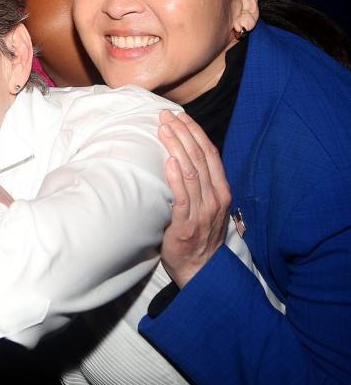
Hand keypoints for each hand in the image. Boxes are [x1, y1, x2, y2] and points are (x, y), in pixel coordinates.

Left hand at [158, 109, 230, 286]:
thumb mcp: (206, 205)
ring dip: (176, 148)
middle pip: (200, 158)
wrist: (200, 268)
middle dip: (183, 133)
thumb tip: (182, 156)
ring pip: (191, 172)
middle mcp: (215, 198)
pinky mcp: (187, 224)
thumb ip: (199, 184)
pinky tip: (168, 162)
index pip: (210, 154)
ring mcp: (203, 211)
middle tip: (166, 116)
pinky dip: (176, 178)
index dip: (195, 133)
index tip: (180, 116)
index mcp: (221, 190)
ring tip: (163, 129)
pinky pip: (183, 197)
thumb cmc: (198, 233)